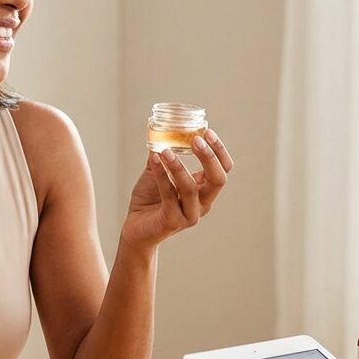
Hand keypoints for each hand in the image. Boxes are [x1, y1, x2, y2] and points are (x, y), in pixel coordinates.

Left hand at [119, 129, 233, 251]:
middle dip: (209, 157)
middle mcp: (202, 204)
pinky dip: (162, 176)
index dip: (219, 151)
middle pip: (218, 179)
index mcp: (204, 190)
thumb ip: (163, 154)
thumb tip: (159, 129)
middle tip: (196, 139)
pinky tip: (154, 159)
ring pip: (191, 189)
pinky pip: (169, 196)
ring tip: (165, 151)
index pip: (224, 169)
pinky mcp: (172, 221)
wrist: (135, 230)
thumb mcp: (158, 172)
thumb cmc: (149, 200)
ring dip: (179, 166)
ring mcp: (189, 215)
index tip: (208, 132)